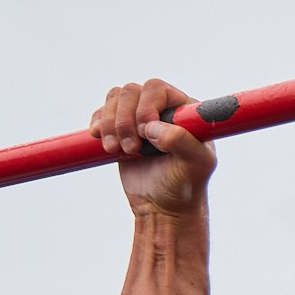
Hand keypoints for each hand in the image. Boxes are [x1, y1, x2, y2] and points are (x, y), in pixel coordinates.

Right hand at [89, 78, 215, 218]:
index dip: (146, 107)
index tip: (145, 134)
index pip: (157, 88)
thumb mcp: (196, 165)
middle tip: (132, 149)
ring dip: (110, 124)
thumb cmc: (185, 185)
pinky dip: (98, 124)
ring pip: (114, 98)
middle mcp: (162, 108)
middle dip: (125, 120)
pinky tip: (104, 143)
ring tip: (117, 150)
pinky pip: (101, 112)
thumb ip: (181, 142)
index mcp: (184, 110)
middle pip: (131, 91)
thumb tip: (152, 127)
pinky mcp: (120, 129)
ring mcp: (139, 117)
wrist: (163, 206)